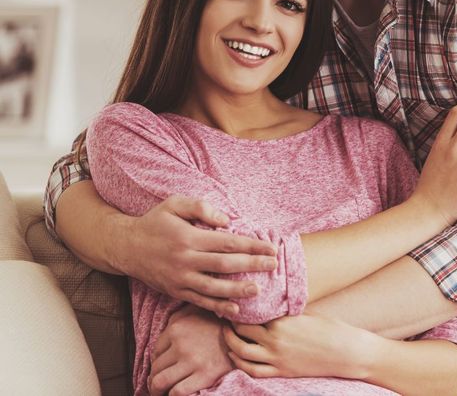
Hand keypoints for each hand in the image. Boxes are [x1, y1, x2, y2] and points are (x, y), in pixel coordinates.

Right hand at [116, 195, 277, 317]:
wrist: (126, 247)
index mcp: (188, 238)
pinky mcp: (175, 292)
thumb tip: (226, 220)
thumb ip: (200, 208)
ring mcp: (180, 279)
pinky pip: (200, 301)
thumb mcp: (174, 204)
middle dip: (252, 266)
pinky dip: (218, 307)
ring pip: (214, 288)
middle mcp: (185, 260)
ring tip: (259, 289)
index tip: (270, 247)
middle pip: (225, 266)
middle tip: (273, 265)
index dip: (251, 246)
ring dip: (238, 290)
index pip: (227, 243)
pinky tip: (235, 309)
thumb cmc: (155, 222)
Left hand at [148, 305, 231, 395]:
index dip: (156, 363)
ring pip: (160, 382)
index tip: (162, 368)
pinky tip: (175, 394)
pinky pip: (177, 392)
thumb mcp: (196, 311)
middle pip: (155, 368)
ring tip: (161, 392)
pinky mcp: (204, 375)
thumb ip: (178, 317)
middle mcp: (181, 344)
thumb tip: (164, 329)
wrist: (243, 333)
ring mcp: (192, 361)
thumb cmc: (218, 322)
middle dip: (154, 378)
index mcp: (177, 328)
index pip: (155, 352)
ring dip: (157, 390)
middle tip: (159, 383)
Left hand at [223, 314, 376, 379]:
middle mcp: (275, 339)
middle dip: (231, 323)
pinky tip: (235, 356)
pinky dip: (240, 363)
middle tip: (226, 315)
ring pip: (242, 353)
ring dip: (230, 343)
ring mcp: (277, 358)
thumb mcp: (304, 312)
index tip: (233, 300)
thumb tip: (270, 303)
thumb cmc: (329, 327)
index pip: (251, 313)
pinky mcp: (281, 371)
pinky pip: (253, 371)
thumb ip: (284, 311)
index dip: (240, 307)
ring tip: (226, 335)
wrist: (344, 351)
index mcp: (281, 321)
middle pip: (242, 331)